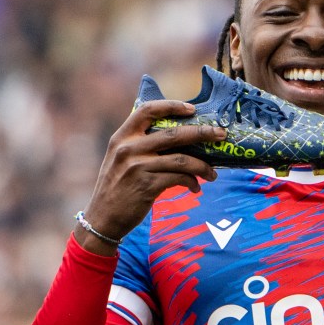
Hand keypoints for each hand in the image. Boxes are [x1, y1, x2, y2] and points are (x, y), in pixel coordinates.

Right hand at [76, 100, 224, 254]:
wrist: (102, 218)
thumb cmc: (117, 187)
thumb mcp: (120, 158)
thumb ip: (140, 145)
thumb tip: (178, 138)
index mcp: (122, 136)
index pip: (147, 110)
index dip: (171, 106)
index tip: (192, 108)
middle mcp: (129, 148)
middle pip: (174, 134)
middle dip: (202, 133)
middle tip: (221, 134)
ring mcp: (138, 167)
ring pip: (182, 159)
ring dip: (203, 166)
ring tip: (212, 174)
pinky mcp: (147, 186)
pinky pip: (179, 179)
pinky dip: (192, 182)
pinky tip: (196, 188)